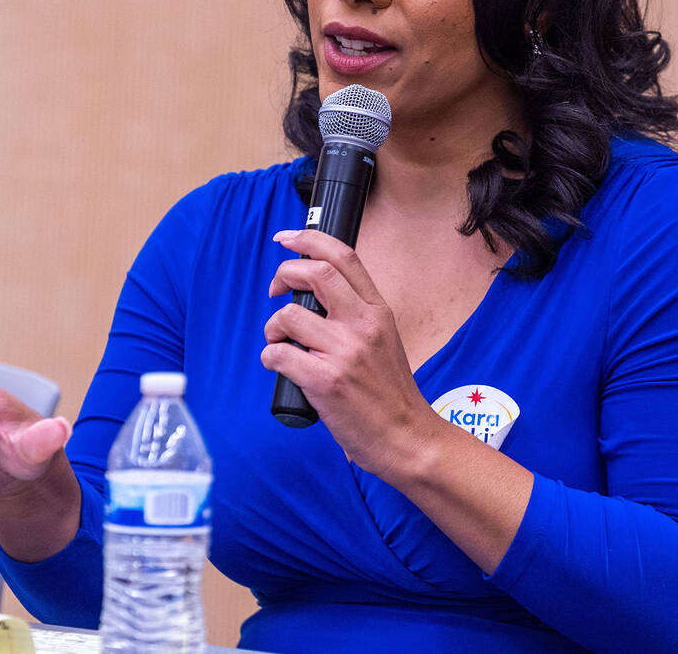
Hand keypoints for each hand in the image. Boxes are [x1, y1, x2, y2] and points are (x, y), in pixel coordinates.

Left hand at [260, 229, 438, 478]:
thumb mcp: (384, 339)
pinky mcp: (325, 381)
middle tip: (275, 290)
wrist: (407, 438)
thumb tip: (315, 295)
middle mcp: (363, 325)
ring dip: (272, 327)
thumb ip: (356, 314)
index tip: (288, 238)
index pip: (343, 256)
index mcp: (378, 311)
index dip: (309, 239)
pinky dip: (270, 358)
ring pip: (288, 317)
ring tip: (280, 342)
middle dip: (284, 273)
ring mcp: (344, 352)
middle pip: (314, 273)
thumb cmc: (390, 394)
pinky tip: (280, 366)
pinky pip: (277, 355)